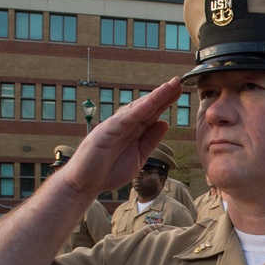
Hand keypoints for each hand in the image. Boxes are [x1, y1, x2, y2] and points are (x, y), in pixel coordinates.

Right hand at [58, 78, 182, 195]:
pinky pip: (123, 120)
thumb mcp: (138, 156)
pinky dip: (136, 111)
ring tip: (168, 87)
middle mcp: (125, 125)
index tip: (179, 91)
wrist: (85, 183)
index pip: (152, 113)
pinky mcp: (105, 132)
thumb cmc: (109, 170)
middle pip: (147, 107)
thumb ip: (150, 140)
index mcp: (134, 131)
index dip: (166, 102)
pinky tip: (149, 103)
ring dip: (153, 97)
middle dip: (163, 94)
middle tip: (178, 81)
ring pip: (137, 109)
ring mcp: (115, 127)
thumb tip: (165, 123)